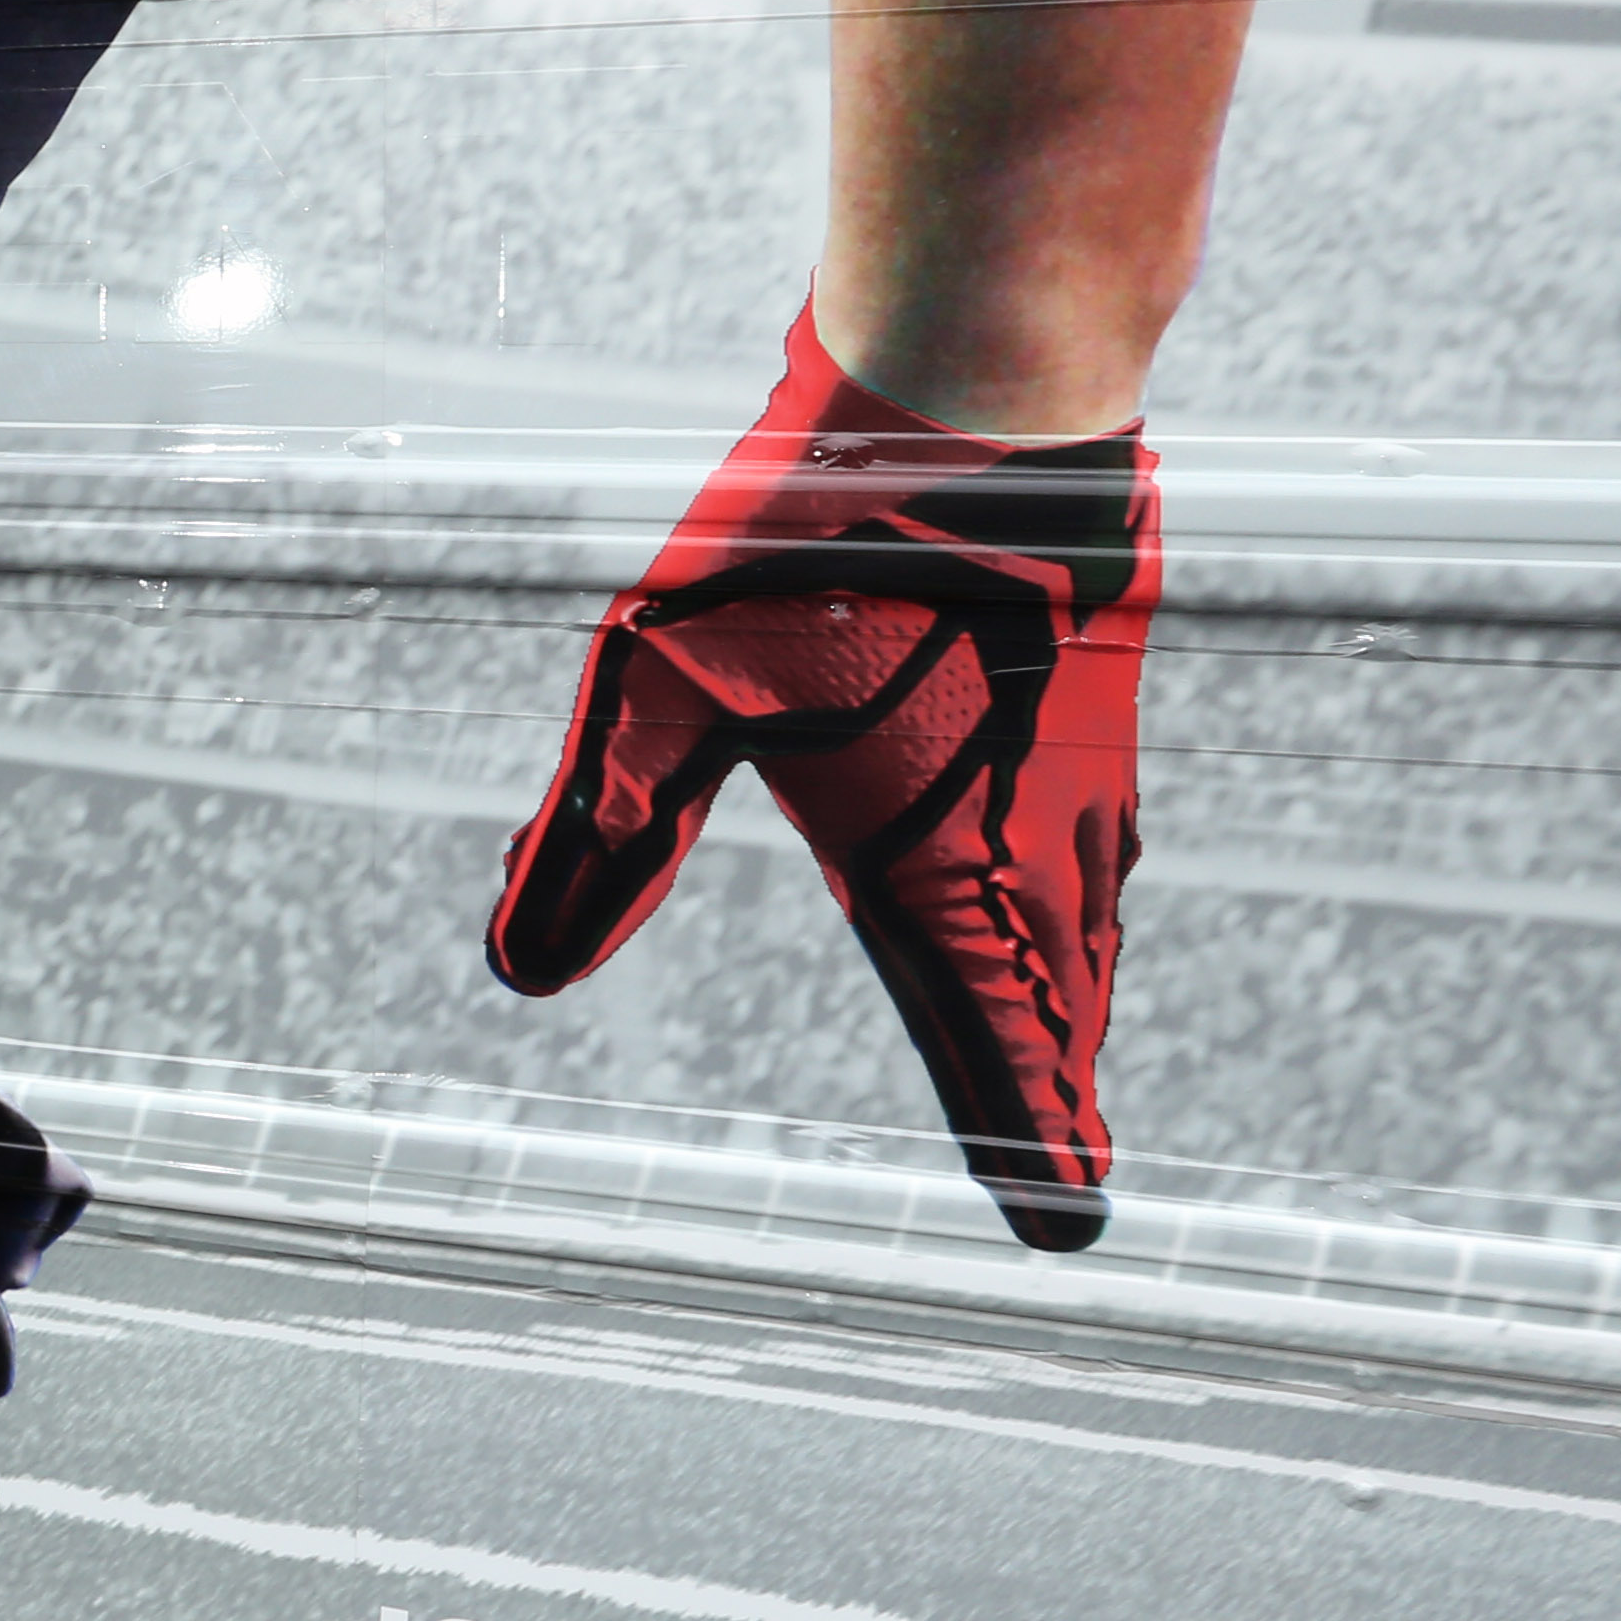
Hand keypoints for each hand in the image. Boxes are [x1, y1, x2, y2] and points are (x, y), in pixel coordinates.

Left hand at [488, 312, 1158, 1251]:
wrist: (977, 389)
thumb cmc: (810, 533)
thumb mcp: (661, 686)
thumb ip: (601, 832)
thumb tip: (519, 970)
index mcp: (939, 857)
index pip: (988, 1035)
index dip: (1023, 1133)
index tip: (1066, 1230)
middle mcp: (1030, 826)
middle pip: (1055, 992)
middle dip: (1057, 1087)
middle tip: (1076, 1187)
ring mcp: (1080, 755)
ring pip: (1090, 909)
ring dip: (1078, 993)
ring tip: (1073, 1061)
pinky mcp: (1096, 683)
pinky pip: (1101, 827)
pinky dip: (1093, 892)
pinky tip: (1086, 890)